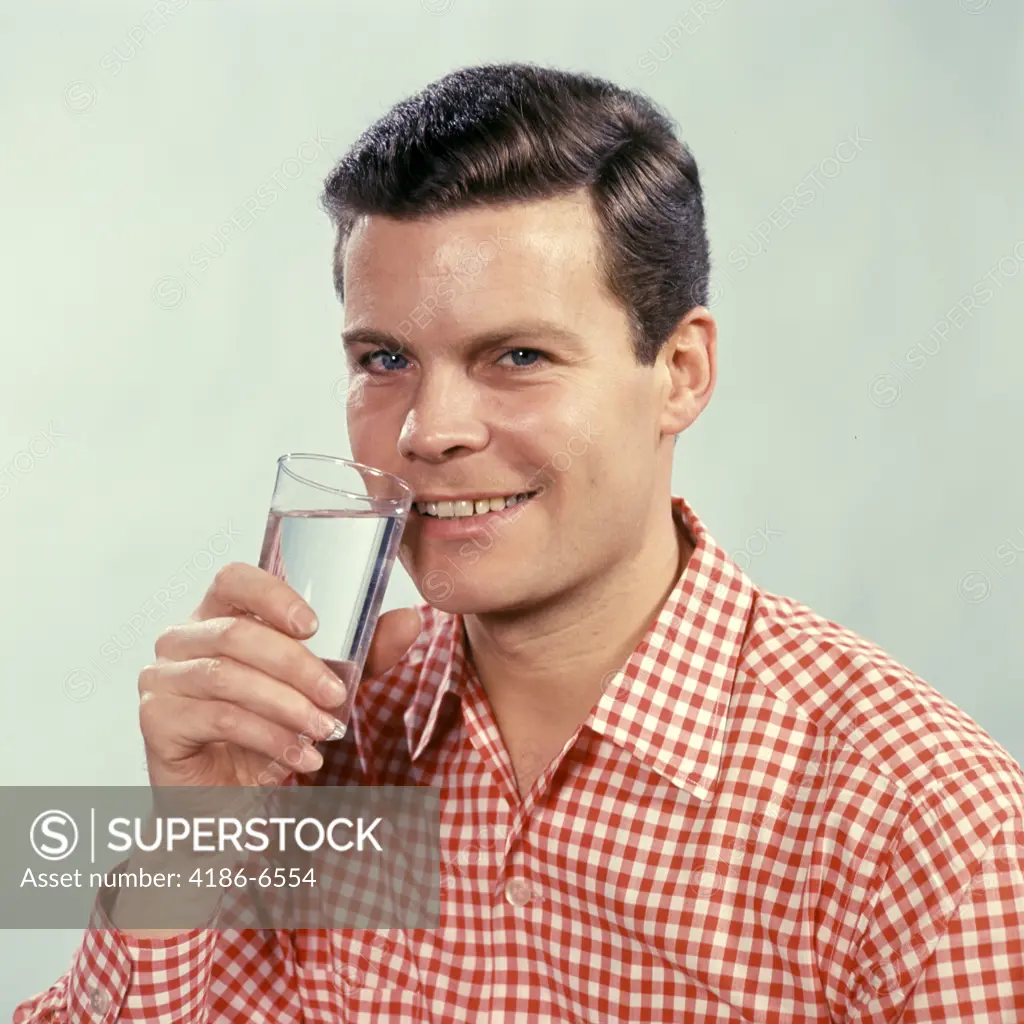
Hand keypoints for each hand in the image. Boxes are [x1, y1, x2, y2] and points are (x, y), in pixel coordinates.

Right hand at [137, 562, 420, 788]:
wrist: (228, 804)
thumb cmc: (270, 734)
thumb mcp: (324, 689)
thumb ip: (364, 654)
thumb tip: (410, 620)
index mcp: (217, 616)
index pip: (234, 578)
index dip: (272, 595)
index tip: (313, 626)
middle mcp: (181, 639)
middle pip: (236, 633)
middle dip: (297, 666)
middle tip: (337, 696)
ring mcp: (161, 679)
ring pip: (228, 677)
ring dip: (287, 705)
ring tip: (324, 731)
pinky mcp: (156, 721)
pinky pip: (218, 718)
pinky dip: (268, 738)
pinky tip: (300, 759)